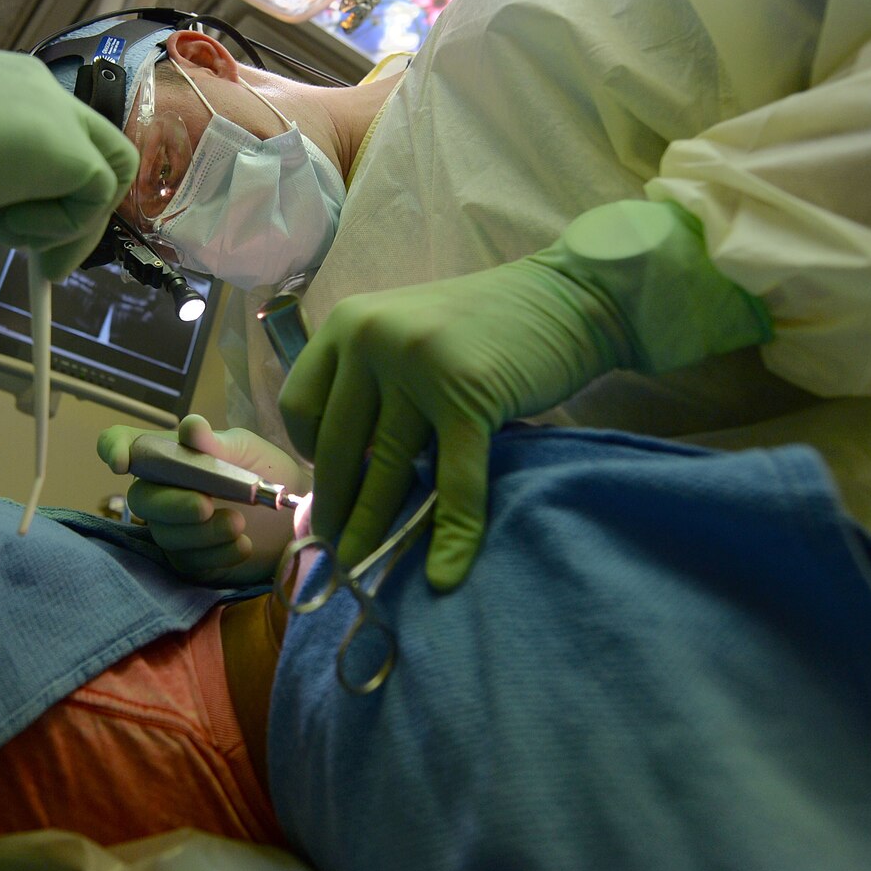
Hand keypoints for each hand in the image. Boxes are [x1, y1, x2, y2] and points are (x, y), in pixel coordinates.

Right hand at [0, 44, 137, 282]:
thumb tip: (14, 218)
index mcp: (4, 84)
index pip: (62, 138)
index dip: (54, 192)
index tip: (21, 231)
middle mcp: (37, 86)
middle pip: (102, 151)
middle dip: (81, 214)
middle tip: (46, 264)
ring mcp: (52, 109)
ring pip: (105, 174)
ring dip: (65, 223)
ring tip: (1, 230)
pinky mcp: (59, 142)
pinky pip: (93, 198)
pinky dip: (56, 228)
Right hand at [97, 415, 307, 586]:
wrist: (299, 514)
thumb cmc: (268, 471)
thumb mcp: (248, 451)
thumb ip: (217, 443)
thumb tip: (190, 428)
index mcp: (171, 454)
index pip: (127, 445)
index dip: (113, 448)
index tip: (121, 462)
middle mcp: (164, 491)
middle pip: (141, 499)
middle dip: (172, 505)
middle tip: (206, 505)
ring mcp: (174, 529)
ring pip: (166, 534)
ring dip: (202, 532)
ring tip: (239, 524)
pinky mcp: (191, 561)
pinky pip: (189, 561)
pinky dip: (216, 554)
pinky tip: (243, 545)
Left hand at [279, 201, 770, 590]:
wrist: (570, 297)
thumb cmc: (486, 323)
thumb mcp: (408, 332)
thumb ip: (370, 379)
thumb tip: (342, 467)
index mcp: (349, 322)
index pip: (300, 403)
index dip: (309, 451)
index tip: (330, 479)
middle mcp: (372, 339)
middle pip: (336, 444)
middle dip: (336, 506)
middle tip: (334, 549)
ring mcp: (419, 366)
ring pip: (387, 469)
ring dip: (375, 528)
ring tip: (363, 568)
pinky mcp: (470, 397)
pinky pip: (454, 481)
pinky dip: (452, 534)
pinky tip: (446, 573)